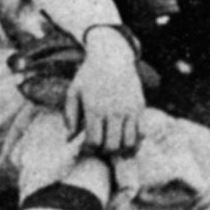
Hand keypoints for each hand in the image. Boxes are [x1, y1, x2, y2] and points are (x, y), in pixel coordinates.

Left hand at [66, 30, 146, 154]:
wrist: (112, 57)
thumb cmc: (88, 76)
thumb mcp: (74, 92)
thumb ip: (70, 116)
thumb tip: (69, 139)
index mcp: (94, 108)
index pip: (94, 141)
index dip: (88, 150)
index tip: (85, 149)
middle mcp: (114, 112)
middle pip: (112, 146)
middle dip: (103, 152)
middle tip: (98, 149)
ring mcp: (129, 111)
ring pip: (128, 143)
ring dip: (119, 151)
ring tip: (111, 147)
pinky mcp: (140, 109)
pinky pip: (141, 134)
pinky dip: (134, 143)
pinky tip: (125, 143)